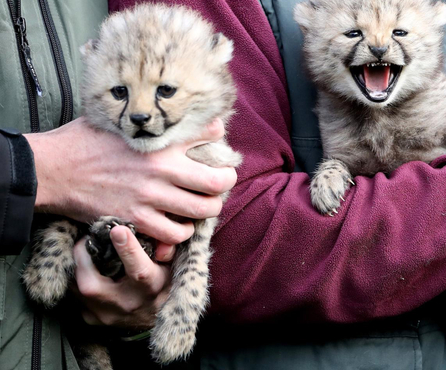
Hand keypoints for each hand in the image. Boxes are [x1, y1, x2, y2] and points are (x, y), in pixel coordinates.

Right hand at [27, 117, 236, 244]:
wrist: (52, 168)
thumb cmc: (85, 141)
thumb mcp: (121, 119)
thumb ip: (153, 120)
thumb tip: (177, 111)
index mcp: (160, 140)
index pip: (210, 135)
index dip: (222, 146)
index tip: (221, 154)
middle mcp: (160, 168)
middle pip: (217, 182)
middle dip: (224, 184)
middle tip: (220, 184)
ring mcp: (149, 196)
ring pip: (202, 211)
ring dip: (207, 210)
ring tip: (201, 207)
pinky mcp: (135, 219)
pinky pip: (174, 234)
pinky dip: (181, 232)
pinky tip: (176, 225)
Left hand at [73, 226, 170, 328]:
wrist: (154, 317)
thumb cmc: (163, 284)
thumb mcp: (171, 265)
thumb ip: (166, 249)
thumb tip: (161, 235)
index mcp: (150, 288)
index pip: (139, 271)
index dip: (127, 249)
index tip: (118, 230)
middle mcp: (127, 305)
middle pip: (91, 285)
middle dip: (82, 257)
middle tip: (86, 239)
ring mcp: (106, 315)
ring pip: (77, 289)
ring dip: (78, 267)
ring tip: (85, 251)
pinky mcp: (92, 319)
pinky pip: (76, 296)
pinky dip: (79, 279)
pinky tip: (87, 270)